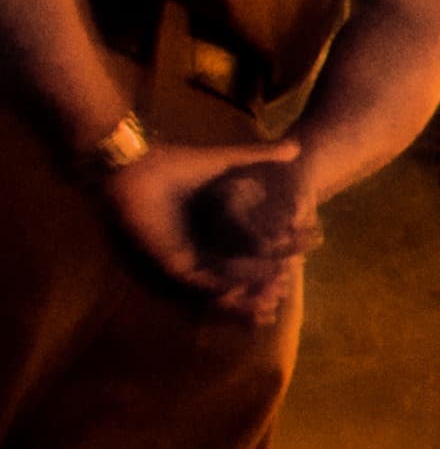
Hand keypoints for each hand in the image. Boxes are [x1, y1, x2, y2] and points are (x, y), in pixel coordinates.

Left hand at [98, 139, 301, 317]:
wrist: (135, 169)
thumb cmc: (174, 163)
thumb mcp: (225, 161)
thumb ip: (260, 156)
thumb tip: (296, 148)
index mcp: (211, 229)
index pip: (247, 255)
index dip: (271, 265)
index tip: (296, 268)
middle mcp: (198, 248)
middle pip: (233, 278)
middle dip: (258, 292)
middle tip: (281, 297)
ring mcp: (183, 258)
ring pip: (218, 288)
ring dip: (243, 299)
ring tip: (270, 301)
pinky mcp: (170, 264)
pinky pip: (200, 285)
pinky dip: (223, 291)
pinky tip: (245, 292)